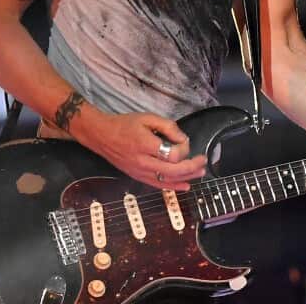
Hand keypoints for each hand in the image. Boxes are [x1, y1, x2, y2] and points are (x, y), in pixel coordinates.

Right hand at [75, 110, 206, 191]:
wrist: (102, 136)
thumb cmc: (125, 124)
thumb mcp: (148, 118)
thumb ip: (168, 127)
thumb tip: (183, 139)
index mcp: (145, 145)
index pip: (172, 154)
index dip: (183, 148)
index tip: (183, 139)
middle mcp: (143, 162)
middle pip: (173, 170)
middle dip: (192, 166)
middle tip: (203, 160)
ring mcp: (140, 172)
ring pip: (167, 180)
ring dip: (187, 177)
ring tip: (200, 172)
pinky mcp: (138, 177)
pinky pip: (158, 185)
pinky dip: (173, 187)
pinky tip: (185, 186)